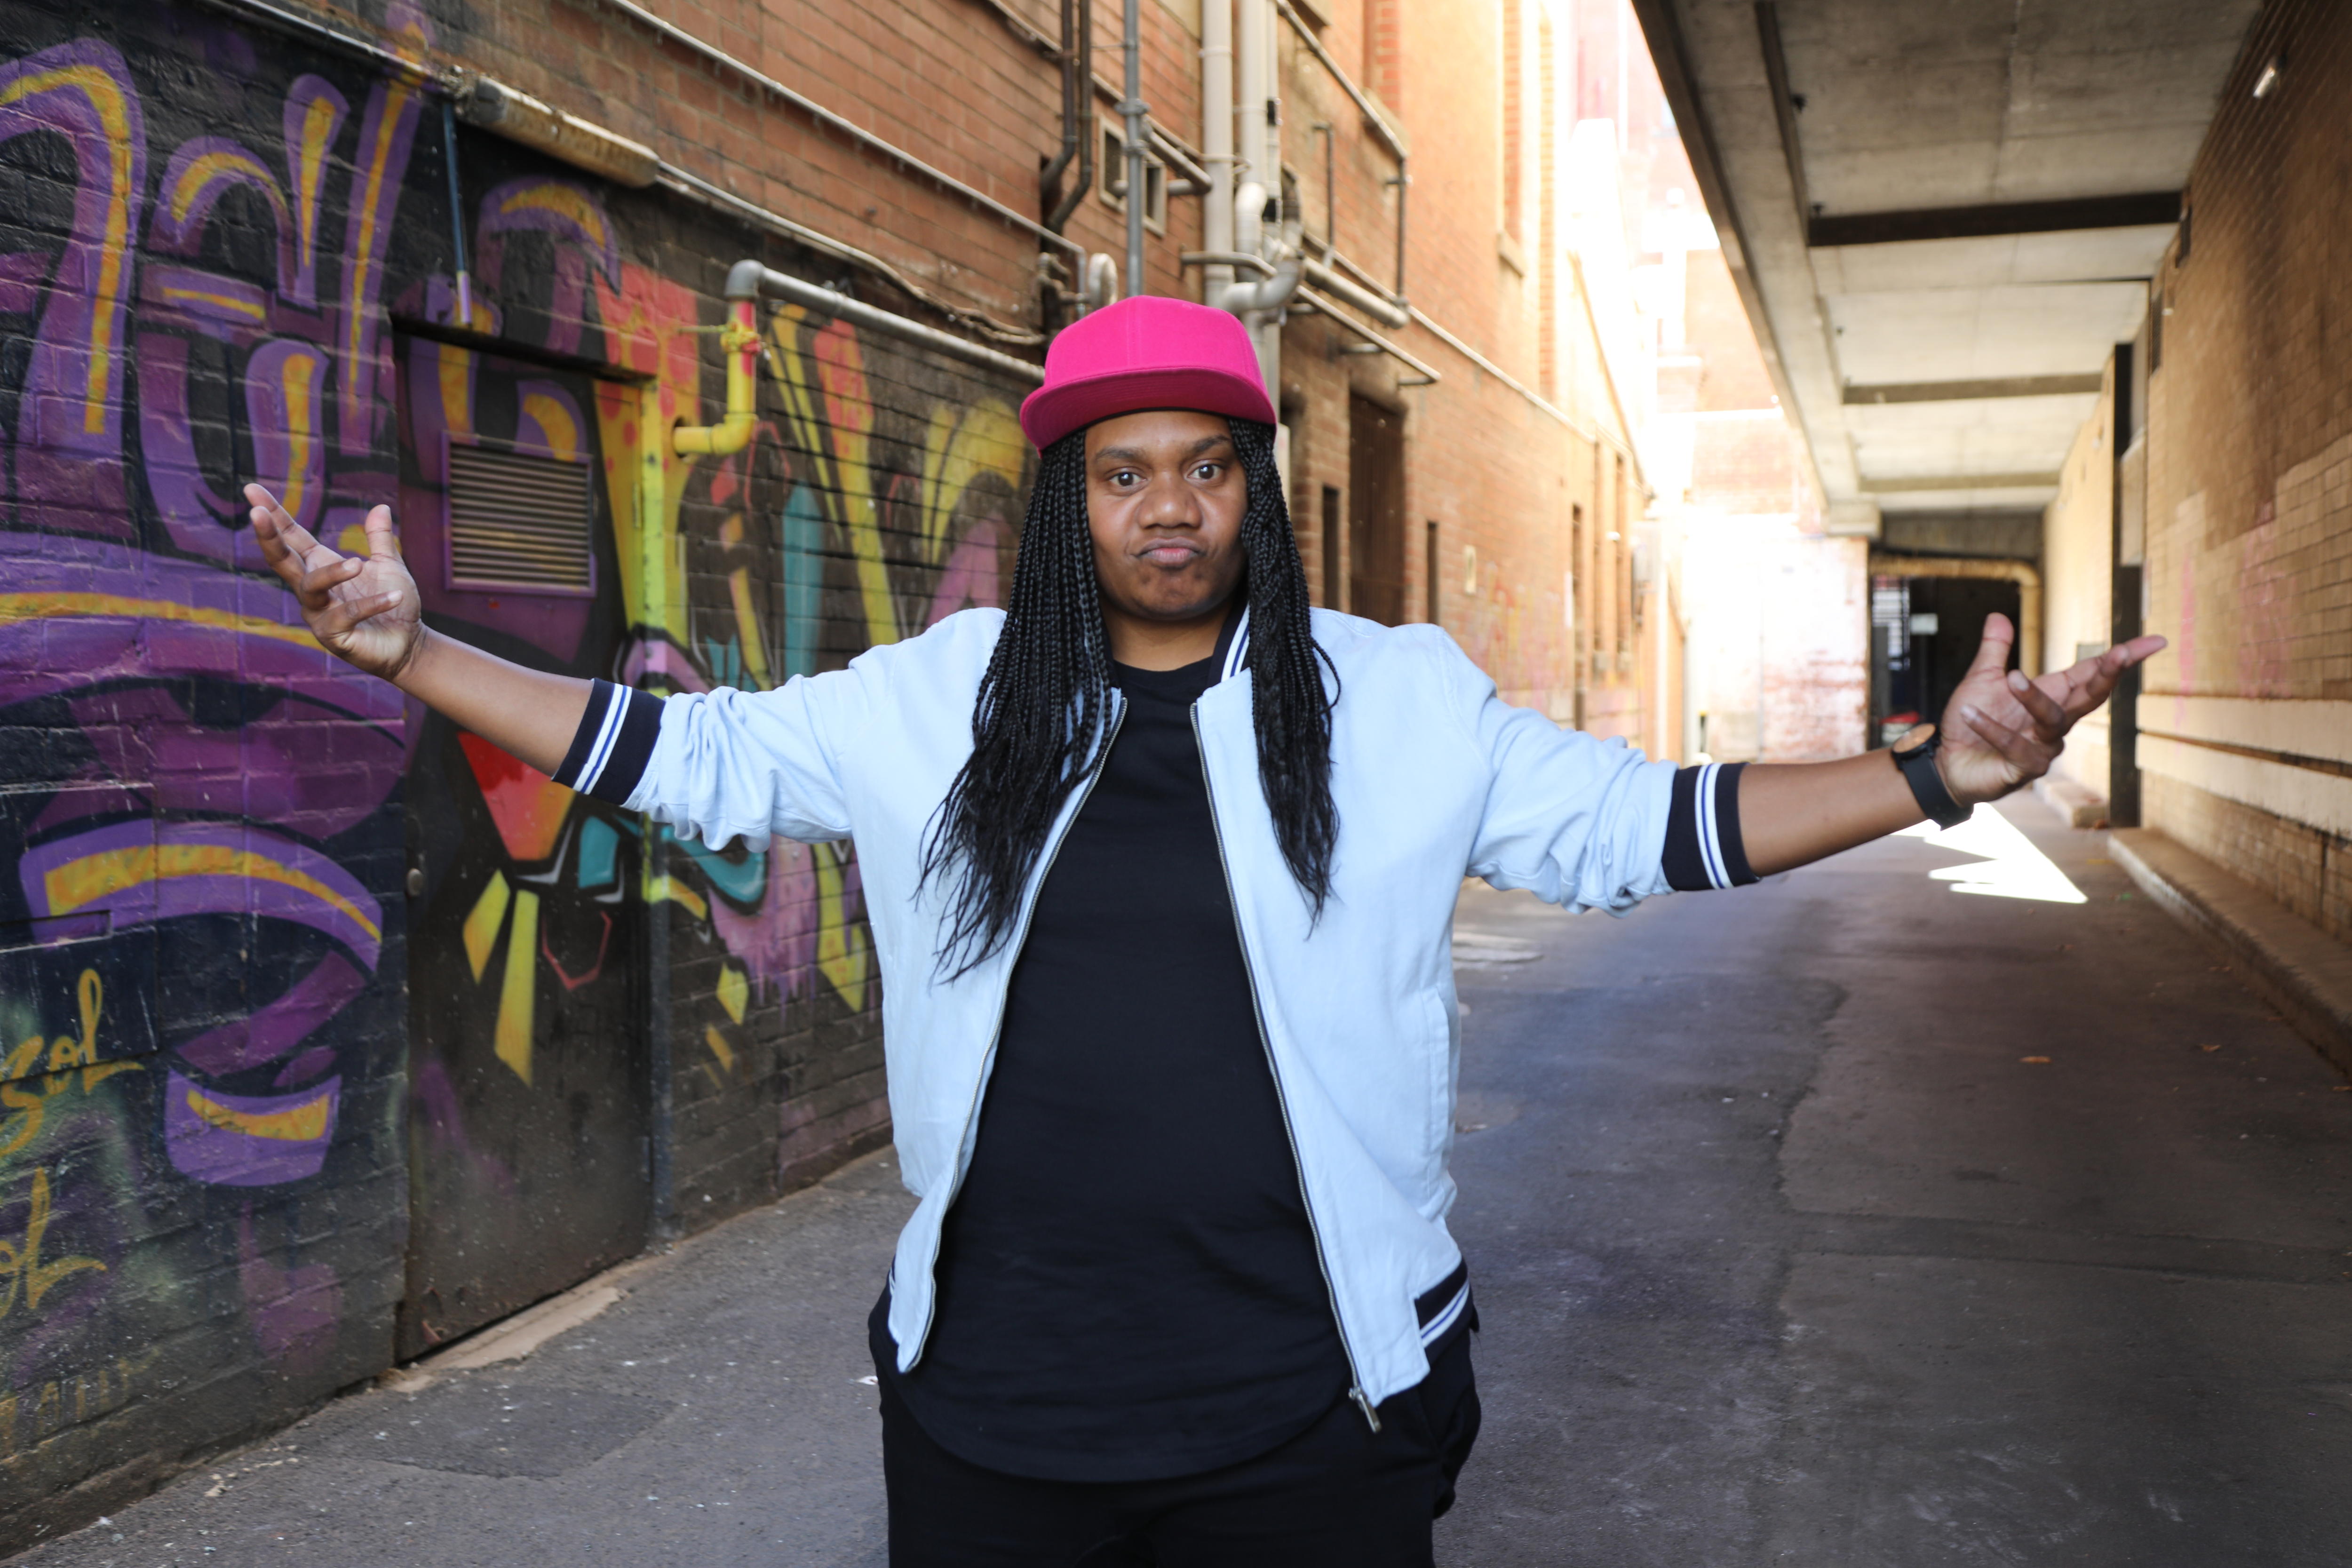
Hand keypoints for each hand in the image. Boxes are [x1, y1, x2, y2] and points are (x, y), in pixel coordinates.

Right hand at [247, 485, 424, 682]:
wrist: (408, 645)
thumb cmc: (395, 605)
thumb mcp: (389, 566)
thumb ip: (380, 539)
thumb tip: (380, 506)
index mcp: (319, 565)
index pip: (291, 536)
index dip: (273, 514)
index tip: (251, 488)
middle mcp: (311, 589)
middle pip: (280, 559)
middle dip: (268, 536)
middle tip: (256, 513)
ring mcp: (318, 613)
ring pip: (311, 587)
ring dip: (333, 573)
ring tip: (357, 563)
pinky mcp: (333, 635)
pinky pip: (346, 615)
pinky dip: (371, 604)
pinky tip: (395, 596)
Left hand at [1935, 612, 2166, 805]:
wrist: (1948, 764)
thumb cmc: (1970, 721)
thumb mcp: (1981, 679)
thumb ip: (1994, 650)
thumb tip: (1997, 615)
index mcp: (2054, 695)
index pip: (2093, 673)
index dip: (2123, 658)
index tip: (2157, 641)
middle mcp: (2057, 722)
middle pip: (2091, 697)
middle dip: (2107, 675)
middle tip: (2120, 654)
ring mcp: (2044, 748)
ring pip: (2053, 720)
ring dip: (2033, 698)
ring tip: (2012, 676)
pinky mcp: (2023, 769)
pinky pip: (2015, 748)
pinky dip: (1992, 729)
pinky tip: (1968, 713)